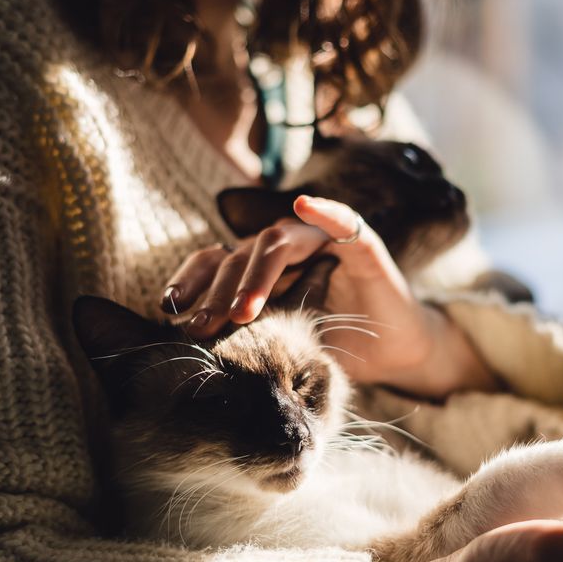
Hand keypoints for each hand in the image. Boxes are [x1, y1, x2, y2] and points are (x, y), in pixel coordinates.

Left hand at [161, 196, 496, 396]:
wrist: (394, 355)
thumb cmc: (333, 348)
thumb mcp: (279, 344)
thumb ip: (243, 337)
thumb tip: (187, 352)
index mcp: (260, 269)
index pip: (215, 262)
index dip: (189, 280)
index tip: (168, 309)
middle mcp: (286, 248)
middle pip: (240, 254)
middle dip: (217, 292)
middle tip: (202, 327)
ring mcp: (322, 241)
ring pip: (277, 240)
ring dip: (256, 275)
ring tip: (241, 311)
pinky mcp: (362, 244)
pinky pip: (343, 221)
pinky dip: (324, 210)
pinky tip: (305, 205)